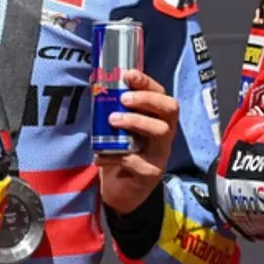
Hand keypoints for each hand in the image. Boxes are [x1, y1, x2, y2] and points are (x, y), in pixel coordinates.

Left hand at [96, 70, 179, 214]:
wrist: (121, 189)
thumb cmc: (121, 150)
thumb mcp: (119, 127)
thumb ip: (113, 108)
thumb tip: (94, 80)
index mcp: (158, 117)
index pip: (161, 94)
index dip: (147, 83)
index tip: (128, 74)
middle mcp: (165, 132)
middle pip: (170, 109)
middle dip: (147, 99)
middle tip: (123, 98)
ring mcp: (160, 153)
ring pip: (160, 131)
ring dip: (136, 122)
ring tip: (113, 120)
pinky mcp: (150, 173)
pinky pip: (137, 161)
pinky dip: (115, 156)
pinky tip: (100, 155)